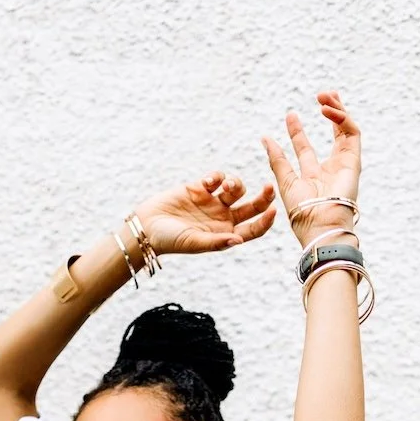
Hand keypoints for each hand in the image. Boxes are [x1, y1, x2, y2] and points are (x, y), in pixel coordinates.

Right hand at [134, 170, 275, 257]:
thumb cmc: (170, 240)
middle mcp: (223, 219)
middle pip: (252, 206)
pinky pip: (217, 177)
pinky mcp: (201, 188)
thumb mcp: (194, 243)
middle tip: (268, 187)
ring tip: (224, 185)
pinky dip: (216, 176)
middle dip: (262, 197)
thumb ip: (216, 241)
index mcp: (226, 235)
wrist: (147, 227)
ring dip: (235, 184)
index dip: (265, 221)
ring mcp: (213, 202)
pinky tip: (206, 182)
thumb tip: (238, 241)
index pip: (253, 229)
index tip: (272, 210)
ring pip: (236, 188)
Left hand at [262, 92, 361, 246]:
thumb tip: (264, 138)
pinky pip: (352, 133)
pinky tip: (328, 110)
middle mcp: (330, 169)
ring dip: (336, 110)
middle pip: (333, 134)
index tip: (290, 115)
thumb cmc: (303, 212)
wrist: (321, 225)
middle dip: (329, 112)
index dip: (297, 130)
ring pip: (345, 130)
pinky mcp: (355, 160)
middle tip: (321, 95)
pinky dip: (342, 118)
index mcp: (312, 177)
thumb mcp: (285, 181)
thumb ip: (277, 160)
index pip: (305, 148)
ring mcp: (344, 164)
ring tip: (324, 97)